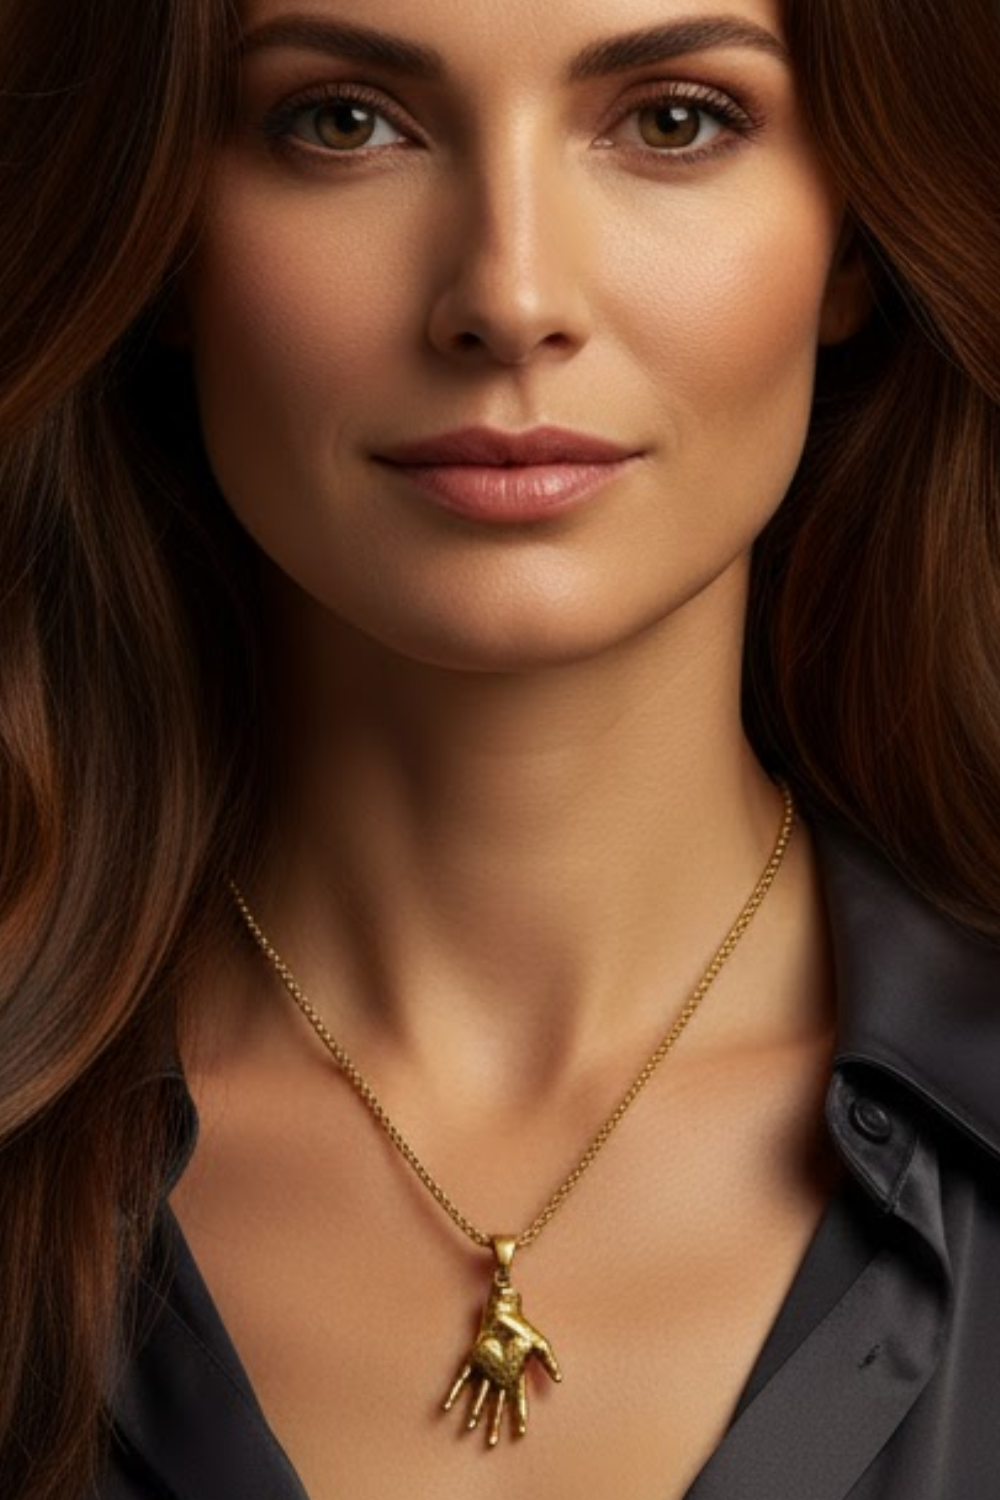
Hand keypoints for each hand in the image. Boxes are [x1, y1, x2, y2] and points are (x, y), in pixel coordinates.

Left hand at [443, 1277, 561, 1446]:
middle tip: (492, 1442)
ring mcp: (485, 1369)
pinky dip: (454, 1392)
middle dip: (494, 1423)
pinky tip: (447, 1405)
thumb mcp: (540, 1344)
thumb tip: (559, 1379)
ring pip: (478, 1396)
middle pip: (496, 1404)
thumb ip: (549, 1361)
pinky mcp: (473, 1360)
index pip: (516, 1400)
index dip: (518, 1416)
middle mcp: (499, 1376)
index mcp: (514, 1374)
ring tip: (469, 1428)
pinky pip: (462, 1378)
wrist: (505, 1310)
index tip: (520, 1433)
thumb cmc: (522, 1326)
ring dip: (474, 1411)